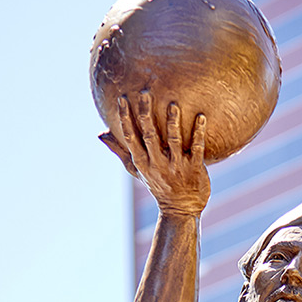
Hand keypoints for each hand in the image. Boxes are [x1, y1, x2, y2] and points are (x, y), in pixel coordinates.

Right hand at [100, 92, 210, 216]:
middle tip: (145, 92)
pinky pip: (197, 148)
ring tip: (173, 103)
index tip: (123, 99)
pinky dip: (198, 132)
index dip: (126, 118)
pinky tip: (201, 116)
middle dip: (146, 114)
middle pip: (150, 135)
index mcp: (143, 163)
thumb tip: (101, 134)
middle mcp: (158, 164)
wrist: (181, 210)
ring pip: (174, 141)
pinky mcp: (195, 169)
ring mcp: (177, 167)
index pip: (131, 137)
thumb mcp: (137, 170)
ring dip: (172, 121)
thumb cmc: (158, 186)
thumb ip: (120, 151)